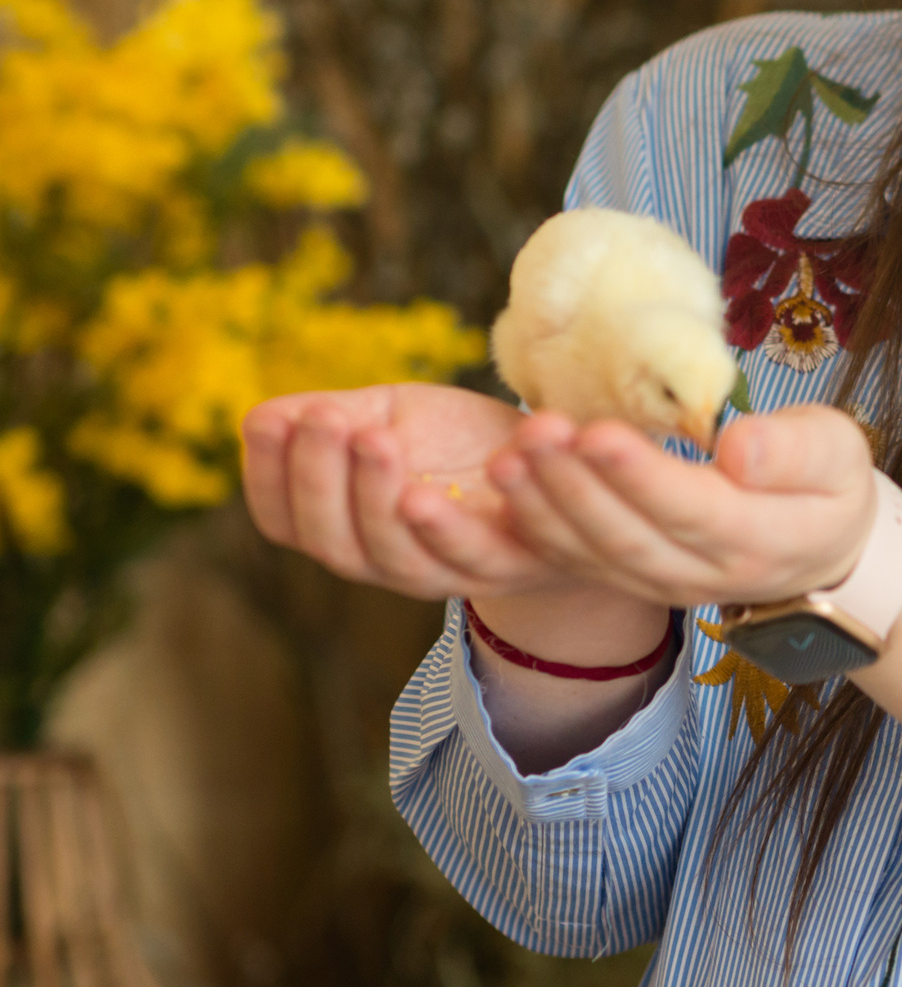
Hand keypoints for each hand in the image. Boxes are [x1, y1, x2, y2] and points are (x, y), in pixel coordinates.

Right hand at [241, 383, 567, 600]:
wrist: (553, 462)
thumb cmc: (458, 441)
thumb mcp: (393, 414)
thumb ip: (337, 416)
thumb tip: (263, 417)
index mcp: (344, 527)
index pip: (283, 519)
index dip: (269, 475)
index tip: (272, 421)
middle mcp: (382, 561)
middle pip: (331, 540)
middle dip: (320, 478)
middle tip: (326, 418)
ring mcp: (442, 572)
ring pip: (392, 555)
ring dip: (376, 497)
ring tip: (374, 437)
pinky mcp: (504, 566)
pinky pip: (469, 557)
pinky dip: (445, 526)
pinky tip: (428, 488)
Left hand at [484, 403, 880, 607]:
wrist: (825, 553)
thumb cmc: (830, 484)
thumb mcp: (839, 454)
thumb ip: (794, 450)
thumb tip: (739, 447)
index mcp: (762, 539)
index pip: (693, 510)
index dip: (641, 477)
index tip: (598, 431)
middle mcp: (707, 575)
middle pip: (629, 537)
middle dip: (573, 486)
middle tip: (533, 431)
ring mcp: (665, 586)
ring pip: (594, 557)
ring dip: (542, 508)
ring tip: (506, 456)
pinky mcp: (634, 580)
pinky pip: (577, 564)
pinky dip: (535, 529)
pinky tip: (504, 486)